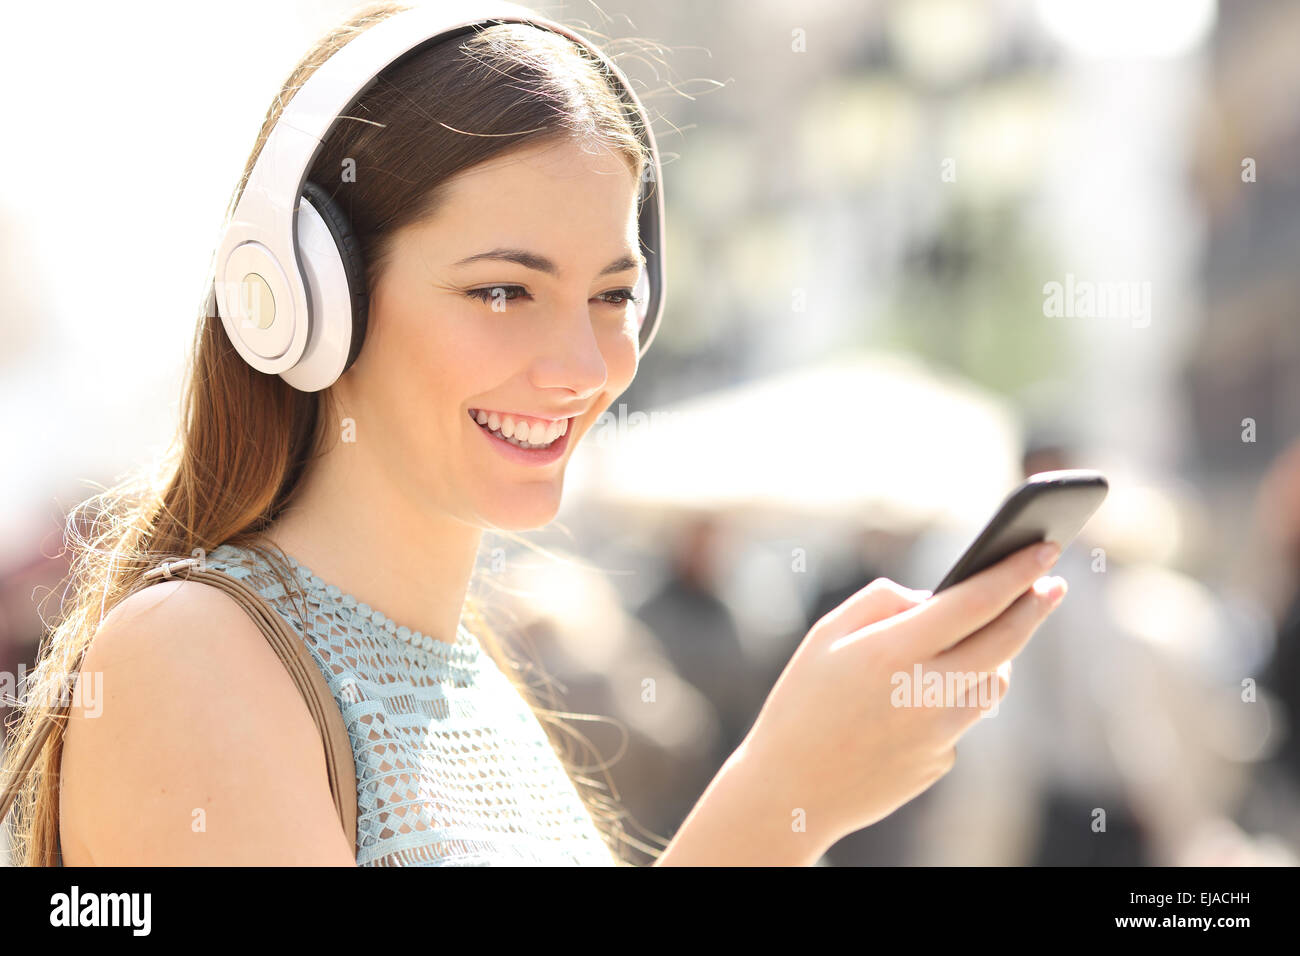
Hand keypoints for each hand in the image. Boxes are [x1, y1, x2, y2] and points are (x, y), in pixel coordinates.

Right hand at [737, 540, 1066, 855]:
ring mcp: (938, 734)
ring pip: (993, 683)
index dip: (1014, 572)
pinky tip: (925, 696)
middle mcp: (924, 693)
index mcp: (891, 652)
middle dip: (1035, 606)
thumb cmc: (802, 702)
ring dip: (999, 653)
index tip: (1045, 549)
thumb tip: (936, 595)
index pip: (972, 602)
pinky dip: (955, 696)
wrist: (792, 790)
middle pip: (1004, 642)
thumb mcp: (825, 635)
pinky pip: (963, 718)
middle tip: (1054, 583)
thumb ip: (882, 602)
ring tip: (991, 632)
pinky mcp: (941, 762)